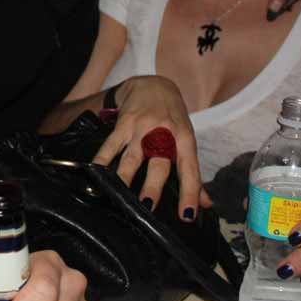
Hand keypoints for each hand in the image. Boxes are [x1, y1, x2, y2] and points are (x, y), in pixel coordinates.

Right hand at [92, 76, 210, 220]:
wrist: (153, 84)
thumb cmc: (172, 119)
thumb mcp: (186, 140)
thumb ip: (194, 174)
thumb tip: (206, 205)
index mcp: (184, 140)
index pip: (189, 170)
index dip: (190, 193)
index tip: (188, 216)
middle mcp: (164, 134)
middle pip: (159, 163)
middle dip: (153, 186)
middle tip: (147, 207)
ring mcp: (142, 128)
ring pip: (132, 156)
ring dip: (125, 177)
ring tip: (118, 195)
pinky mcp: (124, 123)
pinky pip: (111, 145)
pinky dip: (101, 159)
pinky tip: (94, 173)